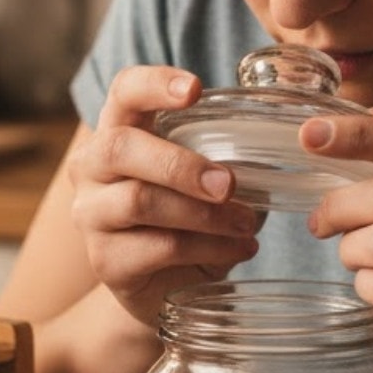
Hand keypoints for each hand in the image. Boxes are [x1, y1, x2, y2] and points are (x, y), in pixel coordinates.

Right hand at [68, 65, 262, 325]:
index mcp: (117, 132)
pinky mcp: (105, 262)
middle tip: (229, 184)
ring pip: (141, 201)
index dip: (154, 84)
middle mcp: (91, 169)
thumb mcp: (202, 179)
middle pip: (120, 147)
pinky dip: (209, 247)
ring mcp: (90, 216)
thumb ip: (222, 154)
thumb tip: (282, 138)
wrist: (165, 289)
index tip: (195, 89)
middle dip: (181, 164)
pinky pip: (160, 247)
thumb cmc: (187, 220)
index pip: (124, 92)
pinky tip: (239, 249)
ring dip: (205, 214)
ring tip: (247, 224)